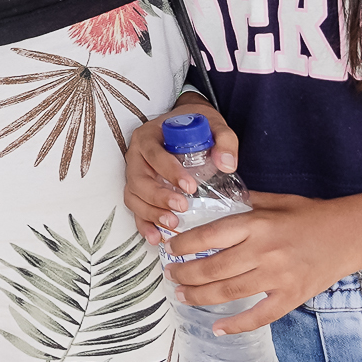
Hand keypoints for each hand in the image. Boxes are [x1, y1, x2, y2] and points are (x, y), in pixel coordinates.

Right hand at [124, 96, 232, 244]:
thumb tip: (227, 164)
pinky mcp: (139, 189)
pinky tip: (156, 236)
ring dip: (150, 212)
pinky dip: (143, 223)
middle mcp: (136, 155)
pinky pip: (135, 207)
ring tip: (172, 224)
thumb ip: (224, 140)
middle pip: (139, 179)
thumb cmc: (196, 126)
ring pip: (134, 196)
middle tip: (182, 207)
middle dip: (159, 196)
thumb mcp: (214, 125)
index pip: (154, 154)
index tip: (190, 187)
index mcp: (149, 136)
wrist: (185, 127)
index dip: (169, 171)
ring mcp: (135, 173)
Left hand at [159, 191, 354, 333]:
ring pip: (229, 292)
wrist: (351, 234)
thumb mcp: (273, 201)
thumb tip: (212, 201)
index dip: (183, 245)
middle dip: (185, 274)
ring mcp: (278, 277)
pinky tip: (217, 327)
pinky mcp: (292, 296)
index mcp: (256, 224)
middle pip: (213, 268)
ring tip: (182, 295)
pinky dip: (237, 325)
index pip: (208, 236)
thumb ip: (243, 203)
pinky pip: (260, 316)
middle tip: (170, 275)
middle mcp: (263, 252)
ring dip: (200, 296)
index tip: (169, 248)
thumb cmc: (310, 215)